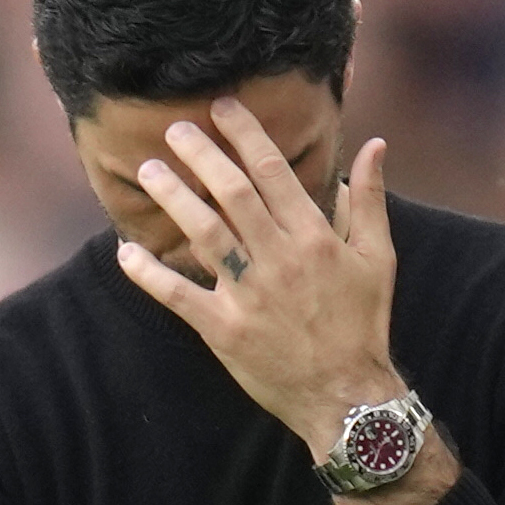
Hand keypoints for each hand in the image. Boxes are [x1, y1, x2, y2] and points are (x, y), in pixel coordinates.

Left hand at [117, 98, 399, 455]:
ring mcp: (249, 295)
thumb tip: (373, 145)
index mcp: (315, 237)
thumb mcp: (379, 258)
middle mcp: (280, 259)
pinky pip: (178, 296)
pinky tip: (125, 252)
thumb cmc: (363, 323)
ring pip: (204, 234)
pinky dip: (148, 275)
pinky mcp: (224, 331)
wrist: (348, 396)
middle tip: (174, 129)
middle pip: (232, 193)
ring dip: (173, 198)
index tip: (221, 108)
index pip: (272, 171)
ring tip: (150, 171)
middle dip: (200, 155)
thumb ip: (369, 199)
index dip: (243, 134)